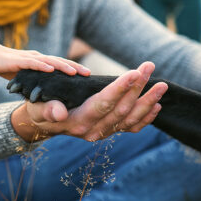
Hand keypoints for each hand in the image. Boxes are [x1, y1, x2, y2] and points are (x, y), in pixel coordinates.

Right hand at [0, 38, 90, 79]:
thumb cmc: (7, 66)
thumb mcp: (25, 77)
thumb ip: (35, 82)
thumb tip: (45, 94)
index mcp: (40, 62)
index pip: (60, 65)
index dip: (74, 69)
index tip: (87, 76)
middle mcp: (37, 58)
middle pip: (59, 61)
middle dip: (74, 67)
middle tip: (88, 74)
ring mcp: (28, 58)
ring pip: (48, 61)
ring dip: (62, 66)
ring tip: (75, 72)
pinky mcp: (18, 61)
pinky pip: (31, 63)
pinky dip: (42, 66)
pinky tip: (50, 69)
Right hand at [12, 62, 167, 141]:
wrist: (44, 125)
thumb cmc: (40, 111)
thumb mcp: (38, 109)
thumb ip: (48, 110)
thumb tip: (58, 113)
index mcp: (78, 122)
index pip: (103, 104)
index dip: (119, 89)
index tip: (134, 72)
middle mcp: (94, 130)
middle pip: (121, 109)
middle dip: (137, 88)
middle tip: (149, 67)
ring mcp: (103, 133)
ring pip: (130, 119)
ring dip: (148, 102)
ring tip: (161, 86)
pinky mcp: (108, 132)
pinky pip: (130, 128)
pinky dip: (145, 118)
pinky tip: (156, 106)